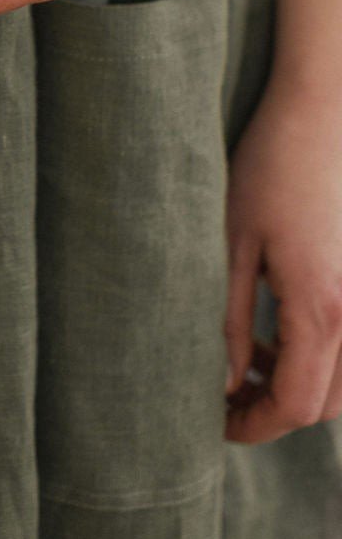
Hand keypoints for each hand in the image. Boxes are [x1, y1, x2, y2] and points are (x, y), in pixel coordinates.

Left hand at [223, 72, 341, 442]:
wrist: (322, 112)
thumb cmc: (269, 168)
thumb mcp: (233, 243)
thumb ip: (231, 319)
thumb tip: (226, 381)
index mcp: (321, 309)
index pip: (295, 406)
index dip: (252, 425)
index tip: (213, 420)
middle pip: (325, 404)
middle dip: (273, 410)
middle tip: (224, 391)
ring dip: (299, 383)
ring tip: (249, 357)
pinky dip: (321, 354)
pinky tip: (280, 328)